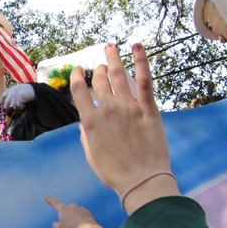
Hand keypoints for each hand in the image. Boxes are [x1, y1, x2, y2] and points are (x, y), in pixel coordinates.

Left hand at [0, 83, 34, 110]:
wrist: (34, 89)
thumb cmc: (25, 90)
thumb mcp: (17, 90)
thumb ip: (11, 95)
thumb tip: (6, 104)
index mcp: (11, 89)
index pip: (3, 96)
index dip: (2, 102)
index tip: (3, 106)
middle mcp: (12, 91)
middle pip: (6, 102)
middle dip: (7, 107)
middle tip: (8, 111)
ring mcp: (16, 94)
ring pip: (12, 105)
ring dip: (16, 107)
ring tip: (19, 106)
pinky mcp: (21, 97)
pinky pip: (18, 105)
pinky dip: (20, 107)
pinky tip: (23, 106)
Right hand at [44, 196, 104, 227]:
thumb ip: (55, 225)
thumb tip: (55, 223)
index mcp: (63, 209)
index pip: (55, 203)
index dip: (50, 200)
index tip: (46, 197)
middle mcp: (72, 207)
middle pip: (67, 210)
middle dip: (67, 215)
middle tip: (70, 225)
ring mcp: (81, 208)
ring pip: (76, 212)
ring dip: (76, 218)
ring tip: (78, 227)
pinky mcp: (88, 212)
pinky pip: (84, 215)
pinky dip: (83, 219)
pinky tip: (84, 226)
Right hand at [70, 43, 179, 213]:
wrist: (141, 180)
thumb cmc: (114, 173)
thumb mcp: (91, 156)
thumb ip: (85, 137)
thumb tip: (84, 125)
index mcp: (90, 121)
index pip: (79, 91)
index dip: (77, 76)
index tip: (79, 69)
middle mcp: (108, 110)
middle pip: (100, 81)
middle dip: (99, 69)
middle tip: (101, 64)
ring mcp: (129, 107)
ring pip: (119, 75)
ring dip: (113, 59)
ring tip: (111, 48)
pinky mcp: (149, 109)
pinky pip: (145, 80)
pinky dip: (141, 61)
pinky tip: (137, 47)